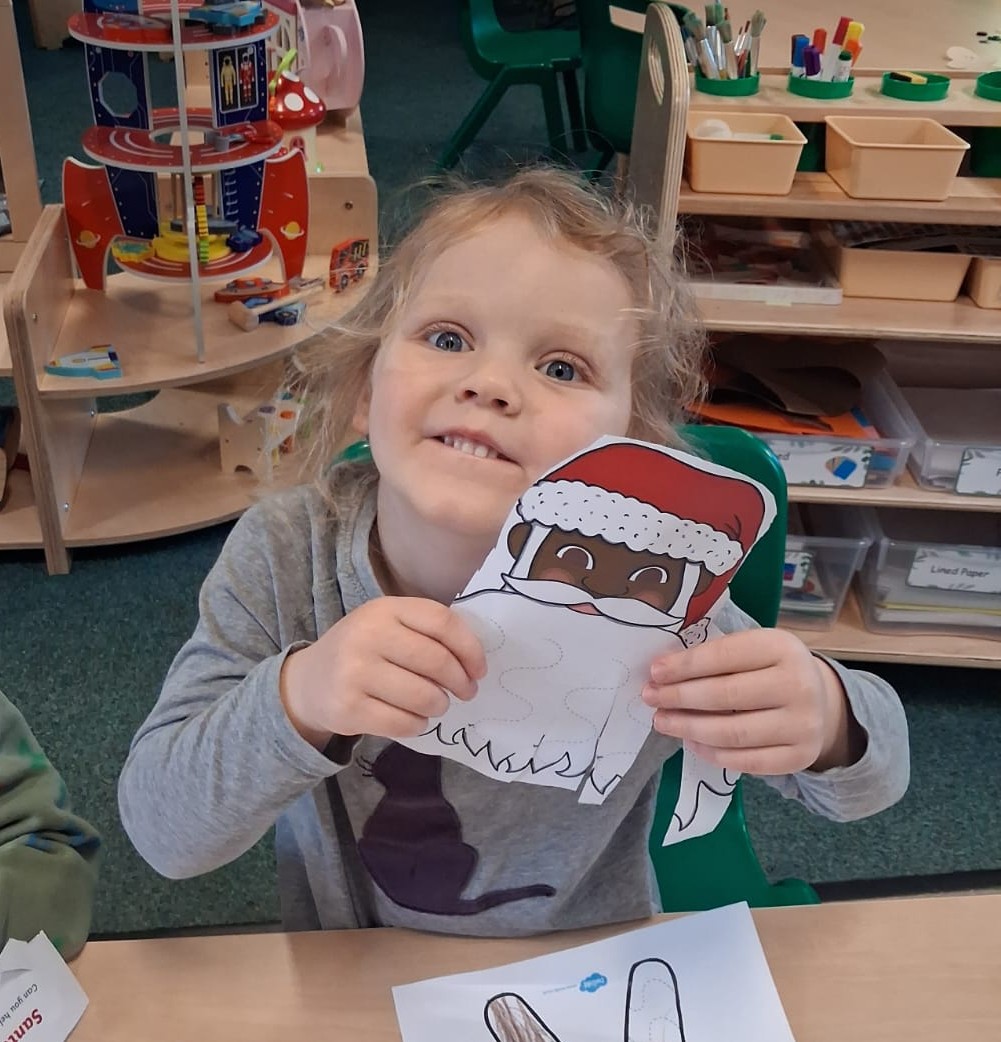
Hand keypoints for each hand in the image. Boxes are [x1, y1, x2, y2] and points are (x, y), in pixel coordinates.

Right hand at [280, 597, 485, 749]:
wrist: (309, 681)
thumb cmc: (364, 651)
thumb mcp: (389, 625)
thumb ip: (427, 633)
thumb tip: (475, 661)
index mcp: (385, 608)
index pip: (442, 622)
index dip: (470, 648)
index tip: (479, 669)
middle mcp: (367, 635)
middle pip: (437, 661)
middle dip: (461, 682)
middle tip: (466, 692)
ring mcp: (354, 672)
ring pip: (424, 697)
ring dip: (440, 705)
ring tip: (436, 704)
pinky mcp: (348, 708)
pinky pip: (404, 723)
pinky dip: (418, 725)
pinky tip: (414, 718)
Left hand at [641, 628, 863, 775]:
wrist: (820, 698)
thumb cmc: (770, 667)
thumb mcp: (752, 648)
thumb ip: (714, 656)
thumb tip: (662, 672)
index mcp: (782, 647)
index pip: (724, 655)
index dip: (685, 665)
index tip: (654, 672)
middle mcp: (798, 684)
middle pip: (725, 695)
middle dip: (680, 697)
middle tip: (651, 699)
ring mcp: (803, 724)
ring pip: (732, 732)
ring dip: (689, 727)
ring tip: (663, 721)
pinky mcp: (800, 757)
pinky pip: (747, 761)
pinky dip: (713, 754)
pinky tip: (691, 742)